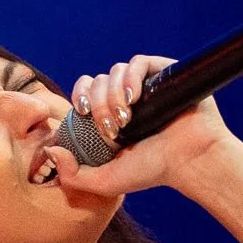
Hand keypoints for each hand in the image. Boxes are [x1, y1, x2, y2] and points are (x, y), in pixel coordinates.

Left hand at [50, 54, 235, 197]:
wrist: (191, 161)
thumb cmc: (153, 171)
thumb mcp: (106, 181)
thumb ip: (74, 176)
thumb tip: (51, 152)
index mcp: (110, 113)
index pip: (84, 91)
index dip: (79, 96)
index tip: (83, 113)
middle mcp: (126, 96)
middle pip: (98, 81)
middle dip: (99, 103)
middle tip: (113, 127)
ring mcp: (146, 84)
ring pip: (115, 71)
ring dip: (114, 93)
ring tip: (126, 117)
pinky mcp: (164, 73)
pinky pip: (139, 61)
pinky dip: (131, 76)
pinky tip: (135, 97)